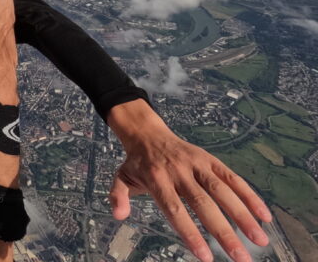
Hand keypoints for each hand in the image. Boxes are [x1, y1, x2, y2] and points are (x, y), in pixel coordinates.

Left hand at [108, 101, 270, 261]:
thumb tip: (118, 215)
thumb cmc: (137, 164)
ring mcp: (196, 164)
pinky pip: (232, 177)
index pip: (175, 210)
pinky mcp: (210, 159)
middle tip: (241, 258)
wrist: (147, 133)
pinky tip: (264, 216)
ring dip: (243, 216)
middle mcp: (179, 171)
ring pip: (222, 191)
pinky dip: (249, 195)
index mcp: (156, 179)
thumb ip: (118, 196)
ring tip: (260, 240)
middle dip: (224, 233)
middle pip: (204, 204)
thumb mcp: (121, 177)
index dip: (191, 233)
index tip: (207, 257)